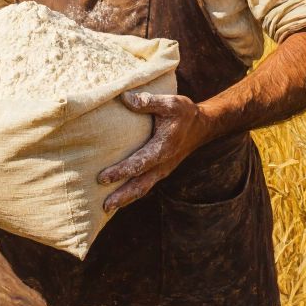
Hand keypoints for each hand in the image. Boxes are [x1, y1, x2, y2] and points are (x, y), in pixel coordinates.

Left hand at [97, 91, 209, 212]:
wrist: (202, 127)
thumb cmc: (184, 113)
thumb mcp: (170, 102)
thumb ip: (148, 101)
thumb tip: (124, 98)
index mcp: (163, 148)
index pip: (139, 163)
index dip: (121, 171)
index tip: (103, 177)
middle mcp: (163, 164)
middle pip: (140, 185)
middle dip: (122, 196)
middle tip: (104, 206)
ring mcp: (162, 170)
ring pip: (143, 188)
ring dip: (125, 199)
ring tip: (106, 208)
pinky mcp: (160, 171)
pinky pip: (145, 185)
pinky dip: (132, 193)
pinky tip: (118, 197)